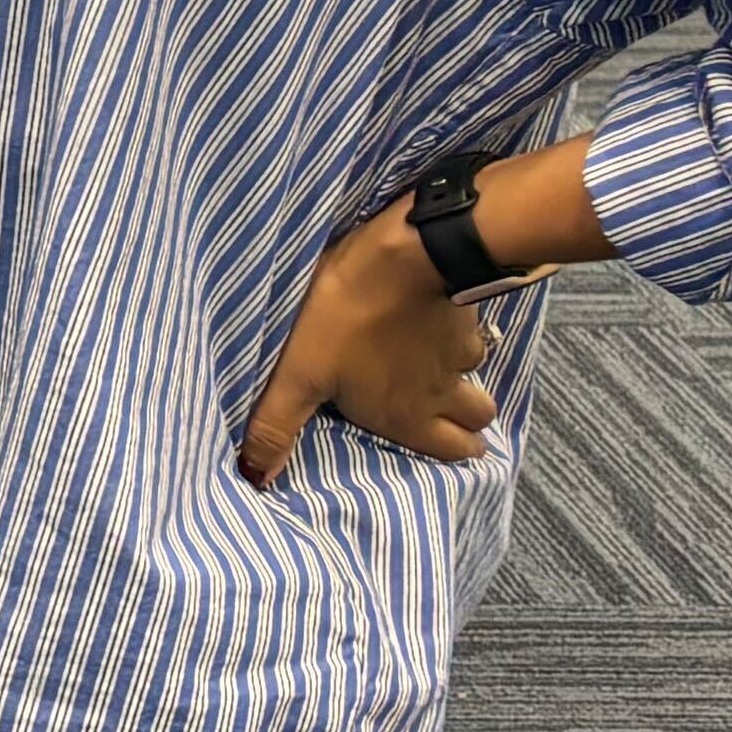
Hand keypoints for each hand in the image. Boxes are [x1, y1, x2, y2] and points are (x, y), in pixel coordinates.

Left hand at [235, 207, 499, 482]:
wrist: (405, 254)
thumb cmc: (347, 317)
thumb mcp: (299, 374)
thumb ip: (278, 426)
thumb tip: (255, 477)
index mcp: (407, 417)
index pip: (453, 453)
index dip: (450, 453)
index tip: (440, 449)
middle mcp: (442, 393)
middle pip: (476, 421)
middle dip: (466, 425)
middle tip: (442, 416)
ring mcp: (460, 354)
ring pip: (474, 379)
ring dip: (459, 380)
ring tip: (432, 371)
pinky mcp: (466, 315)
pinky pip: (469, 338)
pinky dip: (453, 338)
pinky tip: (429, 327)